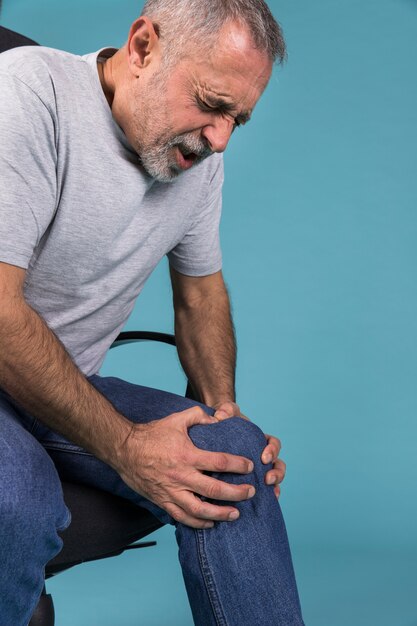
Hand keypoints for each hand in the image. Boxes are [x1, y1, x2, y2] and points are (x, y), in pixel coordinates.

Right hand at [116, 406, 255, 528]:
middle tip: (251, 492)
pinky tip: (210, 524)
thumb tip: (218, 419)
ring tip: (236, 514)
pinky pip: (182, 517)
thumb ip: (199, 416)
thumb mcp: (177, 418)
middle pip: (214, 490)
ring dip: (220, 514)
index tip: (249, 466)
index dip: (237, 465)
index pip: (219, 462)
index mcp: (186, 455)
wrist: (124, 449)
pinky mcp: (162, 501)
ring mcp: (171, 491)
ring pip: (200, 510)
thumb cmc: (151, 433)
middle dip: (236, 493)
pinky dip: (198, 523)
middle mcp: (180, 476)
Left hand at [213, 401, 285, 497]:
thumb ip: (227, 410)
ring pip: (273, 480)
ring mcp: (257, 470)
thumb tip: (221, 416)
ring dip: (274, 486)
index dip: (272, 451)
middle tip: (267, 479)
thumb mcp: (226, 414)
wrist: (213, 435)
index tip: (264, 458)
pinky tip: (264, 502)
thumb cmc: (223, 423)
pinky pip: (262, 491)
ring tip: (268, 492)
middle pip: (278, 465)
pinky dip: (266, 497)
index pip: (274, 444)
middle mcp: (262, 456)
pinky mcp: (249, 481)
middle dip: (277, 473)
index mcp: (260, 440)